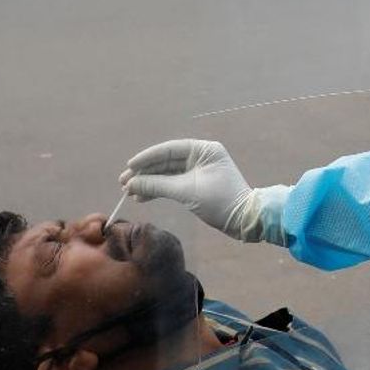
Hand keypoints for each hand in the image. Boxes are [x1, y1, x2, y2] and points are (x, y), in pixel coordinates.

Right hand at [120, 140, 285, 243]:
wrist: (245, 220)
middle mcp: (201, 156)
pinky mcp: (197, 185)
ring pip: (167, 174)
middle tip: (124, 183)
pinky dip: (159, 190)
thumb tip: (132, 184)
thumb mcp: (186, 192)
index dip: (147, 158)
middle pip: (166, 161)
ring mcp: (199, 171)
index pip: (169, 149)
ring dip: (149, 183)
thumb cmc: (220, 201)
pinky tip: (143, 198)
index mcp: (204, 150)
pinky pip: (173, 183)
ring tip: (130, 193)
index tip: (129, 167)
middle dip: (145, 173)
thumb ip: (157, 185)